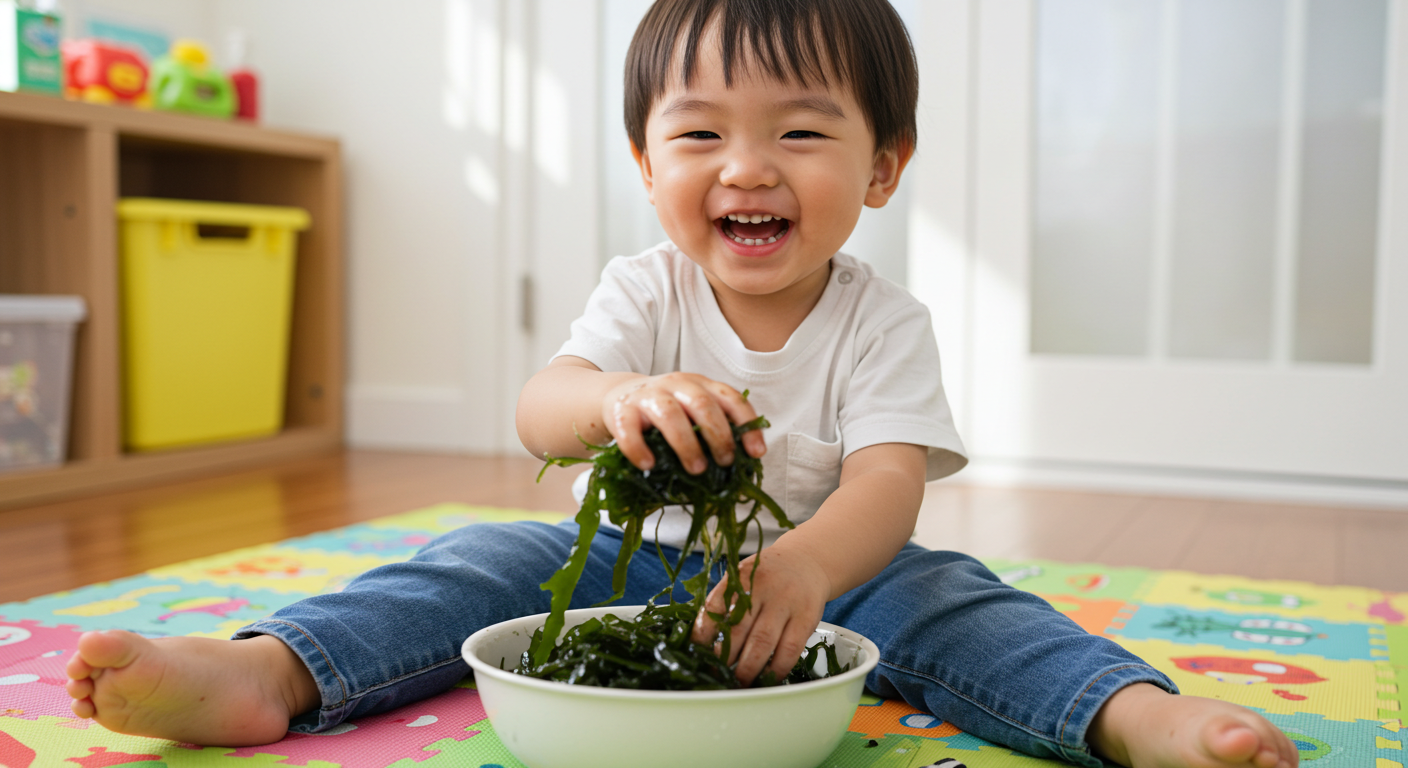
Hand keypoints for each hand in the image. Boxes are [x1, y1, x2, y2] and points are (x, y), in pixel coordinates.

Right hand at [603, 372, 765, 473]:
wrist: (617, 396)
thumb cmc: (664, 412)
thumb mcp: (692, 412)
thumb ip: (711, 428)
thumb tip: (739, 466)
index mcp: (699, 384)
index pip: (730, 398)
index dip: (747, 424)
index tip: (756, 452)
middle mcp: (676, 384)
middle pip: (702, 404)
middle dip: (718, 436)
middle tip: (725, 463)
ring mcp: (647, 395)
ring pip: (670, 414)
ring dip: (686, 444)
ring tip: (696, 469)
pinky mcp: (621, 410)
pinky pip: (629, 430)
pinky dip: (639, 449)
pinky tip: (648, 466)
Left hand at [691, 542, 831, 685]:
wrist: (808, 562)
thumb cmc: (768, 576)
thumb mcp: (743, 577)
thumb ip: (724, 602)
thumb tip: (702, 641)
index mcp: (740, 576)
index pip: (714, 606)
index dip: (703, 633)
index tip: (697, 654)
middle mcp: (763, 587)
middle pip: (738, 629)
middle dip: (724, 658)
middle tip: (715, 676)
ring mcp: (786, 602)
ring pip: (762, 642)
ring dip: (748, 669)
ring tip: (738, 683)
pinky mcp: (806, 617)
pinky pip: (790, 650)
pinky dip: (776, 669)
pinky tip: (767, 678)